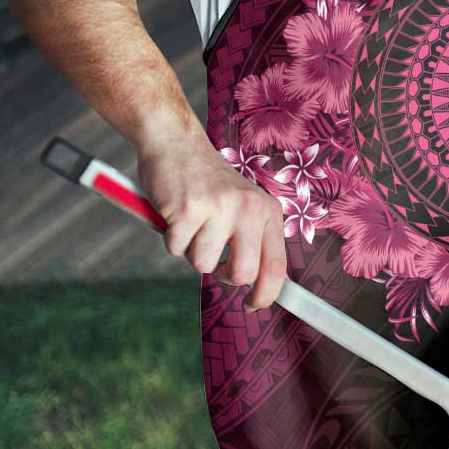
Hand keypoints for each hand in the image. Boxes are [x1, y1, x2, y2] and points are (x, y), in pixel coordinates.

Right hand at [136, 134, 286, 310]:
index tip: (253, 305)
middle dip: (222, 274)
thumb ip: (252, 240)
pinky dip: (171, 238)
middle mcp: (249, 208)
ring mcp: (219, 208)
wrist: (175, 143)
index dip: (266, 294)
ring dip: (192, 250)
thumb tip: (259, 287)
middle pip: (242, 274)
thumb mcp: (243, 205)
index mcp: (267, 210)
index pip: (277, 266)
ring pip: (203, 264)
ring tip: (193, 222)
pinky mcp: (188, 209)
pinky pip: (176, 249)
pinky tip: (176, 213)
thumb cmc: (207, 183)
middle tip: (213, 256)